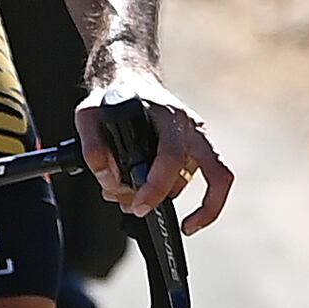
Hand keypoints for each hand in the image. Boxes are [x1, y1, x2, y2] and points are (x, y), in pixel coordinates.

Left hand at [79, 77, 233, 230]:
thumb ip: (92, 147)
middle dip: (204, 209)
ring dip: (164, 200)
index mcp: (169, 116)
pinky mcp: (193, 153)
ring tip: (126, 199)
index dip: (156, 187)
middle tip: (181, 226)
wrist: (129, 81)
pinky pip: (191, 182)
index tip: (138, 205)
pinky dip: (169, 195)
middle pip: (219, 173)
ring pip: (196, 183)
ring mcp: (196, 141)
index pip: (170, 158)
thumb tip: (108, 179)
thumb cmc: (111, 98)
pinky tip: (145, 197)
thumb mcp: (88, 114)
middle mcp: (190, 128)